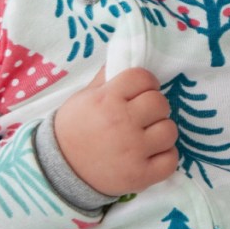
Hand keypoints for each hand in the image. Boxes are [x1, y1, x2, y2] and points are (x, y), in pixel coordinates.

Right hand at [54, 67, 177, 195]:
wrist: (59, 171)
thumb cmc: (75, 128)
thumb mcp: (85, 96)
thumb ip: (108, 76)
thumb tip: (127, 52)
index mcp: (107, 99)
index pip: (143, 78)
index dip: (144, 83)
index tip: (139, 92)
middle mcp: (121, 123)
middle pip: (160, 103)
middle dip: (153, 107)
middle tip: (142, 115)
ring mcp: (132, 151)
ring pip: (169, 130)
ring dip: (161, 132)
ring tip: (146, 136)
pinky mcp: (140, 176)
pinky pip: (171, 159)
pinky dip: (165, 157)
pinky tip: (150, 154)